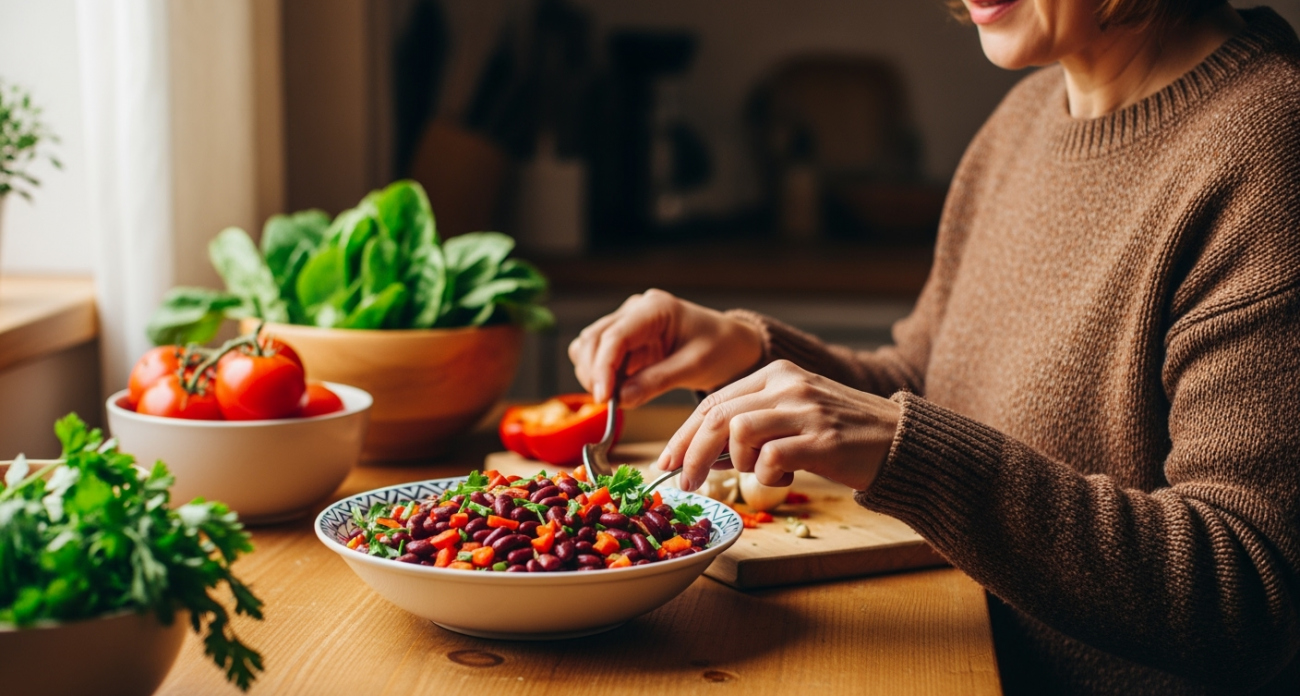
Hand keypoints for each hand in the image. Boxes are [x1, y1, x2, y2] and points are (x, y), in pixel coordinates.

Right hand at [568, 289, 762, 407]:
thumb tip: (621, 399)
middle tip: (608, 403)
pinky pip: (600, 357)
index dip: (603, 368)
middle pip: (593, 339)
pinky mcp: (625, 341)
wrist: (731, 345)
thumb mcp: (694, 366)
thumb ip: (657, 381)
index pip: (615, 336)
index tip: (603, 397)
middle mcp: (635, 311)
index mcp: (655, 308)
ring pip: (589, 346)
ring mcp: (627, 324)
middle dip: (594, 373)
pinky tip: (617, 391)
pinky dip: (601, 376)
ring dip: (593, 374)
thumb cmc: (720, 348)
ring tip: (615, 397)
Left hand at [657, 360, 901, 491]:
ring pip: (738, 431)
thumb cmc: (842, 433)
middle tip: (684, 483)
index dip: (684, 434)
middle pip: (717, 415)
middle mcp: (788, 384)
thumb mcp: (794, 413)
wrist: (900, 440)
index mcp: (776, 373)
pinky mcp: (823, 440)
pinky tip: (785, 479)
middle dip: (691, 453)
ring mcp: (806, 410)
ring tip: (757, 473)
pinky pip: (771, 459)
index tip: (668, 461)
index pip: (713, 401)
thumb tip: (703, 454)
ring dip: (735, 463)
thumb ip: (753, 424)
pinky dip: (768, 477)